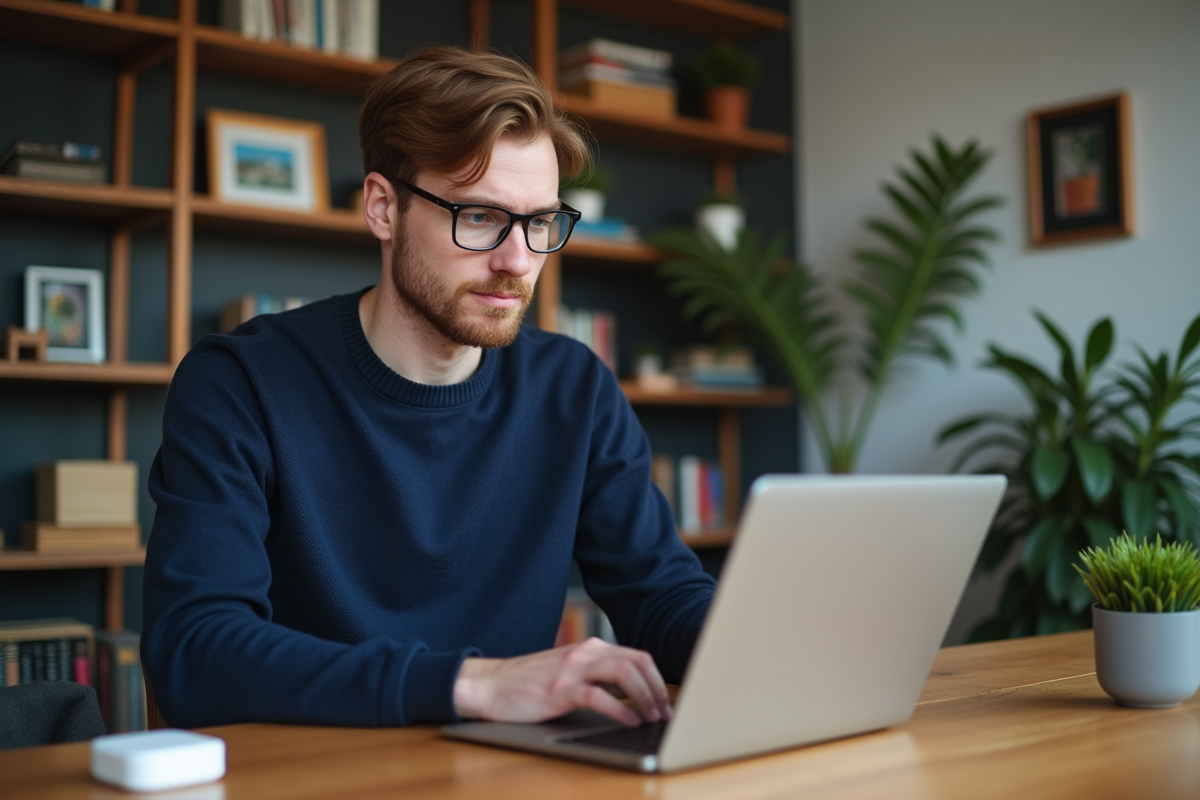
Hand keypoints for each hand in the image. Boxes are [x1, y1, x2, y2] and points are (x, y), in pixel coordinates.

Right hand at [453, 638, 672, 726]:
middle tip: (666, 712)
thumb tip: (635, 695)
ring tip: (652, 717)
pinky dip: (621, 709)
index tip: (667, 702)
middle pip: (638, 662)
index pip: (638, 656)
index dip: (658, 680)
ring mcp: (572, 669)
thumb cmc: (531, 683)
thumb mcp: (570, 671)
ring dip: (646, 697)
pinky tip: (630, 721)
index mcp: (591, 648)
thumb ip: (597, 675)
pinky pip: (599, 696)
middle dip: (658, 688)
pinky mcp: (560, 689)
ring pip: (624, 673)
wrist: (491, 685)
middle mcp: (585, 653)